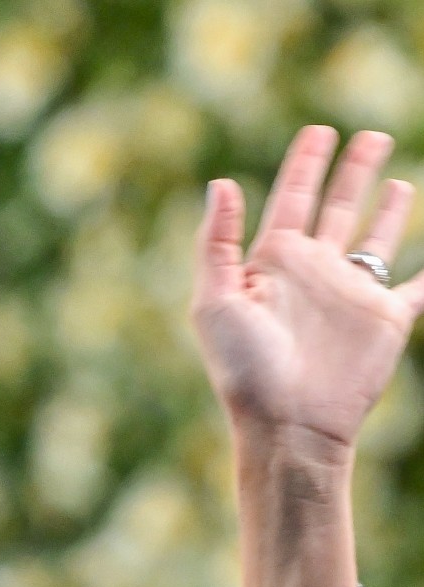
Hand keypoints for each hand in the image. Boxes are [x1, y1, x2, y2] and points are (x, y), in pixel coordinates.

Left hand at [192, 125, 423, 461]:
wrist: (288, 423)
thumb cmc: (245, 369)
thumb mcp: (216, 303)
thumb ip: (217, 243)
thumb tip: (220, 182)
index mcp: (272, 265)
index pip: (290, 201)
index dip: (304, 166)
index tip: (318, 131)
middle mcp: (314, 273)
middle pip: (336, 208)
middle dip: (350, 172)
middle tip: (366, 135)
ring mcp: (351, 294)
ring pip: (375, 238)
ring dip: (387, 208)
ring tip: (396, 176)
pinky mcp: (386, 318)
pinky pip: (421, 284)